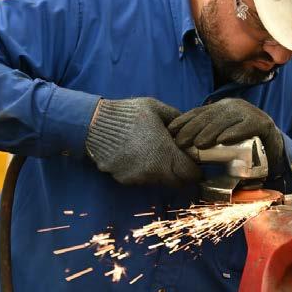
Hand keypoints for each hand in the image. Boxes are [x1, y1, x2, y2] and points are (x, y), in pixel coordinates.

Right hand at [85, 97, 201, 185]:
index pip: (191, 174)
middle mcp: (154, 171)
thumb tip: (190, 127)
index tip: (195, 163)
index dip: (196, 170)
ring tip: (156, 154)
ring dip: (163, 173)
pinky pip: (142, 180)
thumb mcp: (157, 108)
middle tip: (180, 161)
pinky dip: (145, 172)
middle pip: (178, 183)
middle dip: (182, 174)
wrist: (95, 125)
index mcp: (166, 153)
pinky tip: (138, 156)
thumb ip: (177, 119)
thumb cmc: (129, 114)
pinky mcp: (125, 180)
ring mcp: (138, 178)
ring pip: (160, 182)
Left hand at [167, 98, 285, 174]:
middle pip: (210, 116)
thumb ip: (206, 134)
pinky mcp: (262, 123)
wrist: (273, 148)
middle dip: (193, 128)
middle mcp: (235, 106)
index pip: (199, 112)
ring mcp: (250, 112)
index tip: (171, 131)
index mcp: (223, 107)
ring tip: (199, 144)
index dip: (184, 120)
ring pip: (226, 120)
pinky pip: (246, 127)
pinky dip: (235, 133)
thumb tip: (181, 142)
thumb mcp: (222, 135)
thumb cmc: (242, 143)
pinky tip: (224, 141)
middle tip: (181, 142)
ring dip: (211, 132)